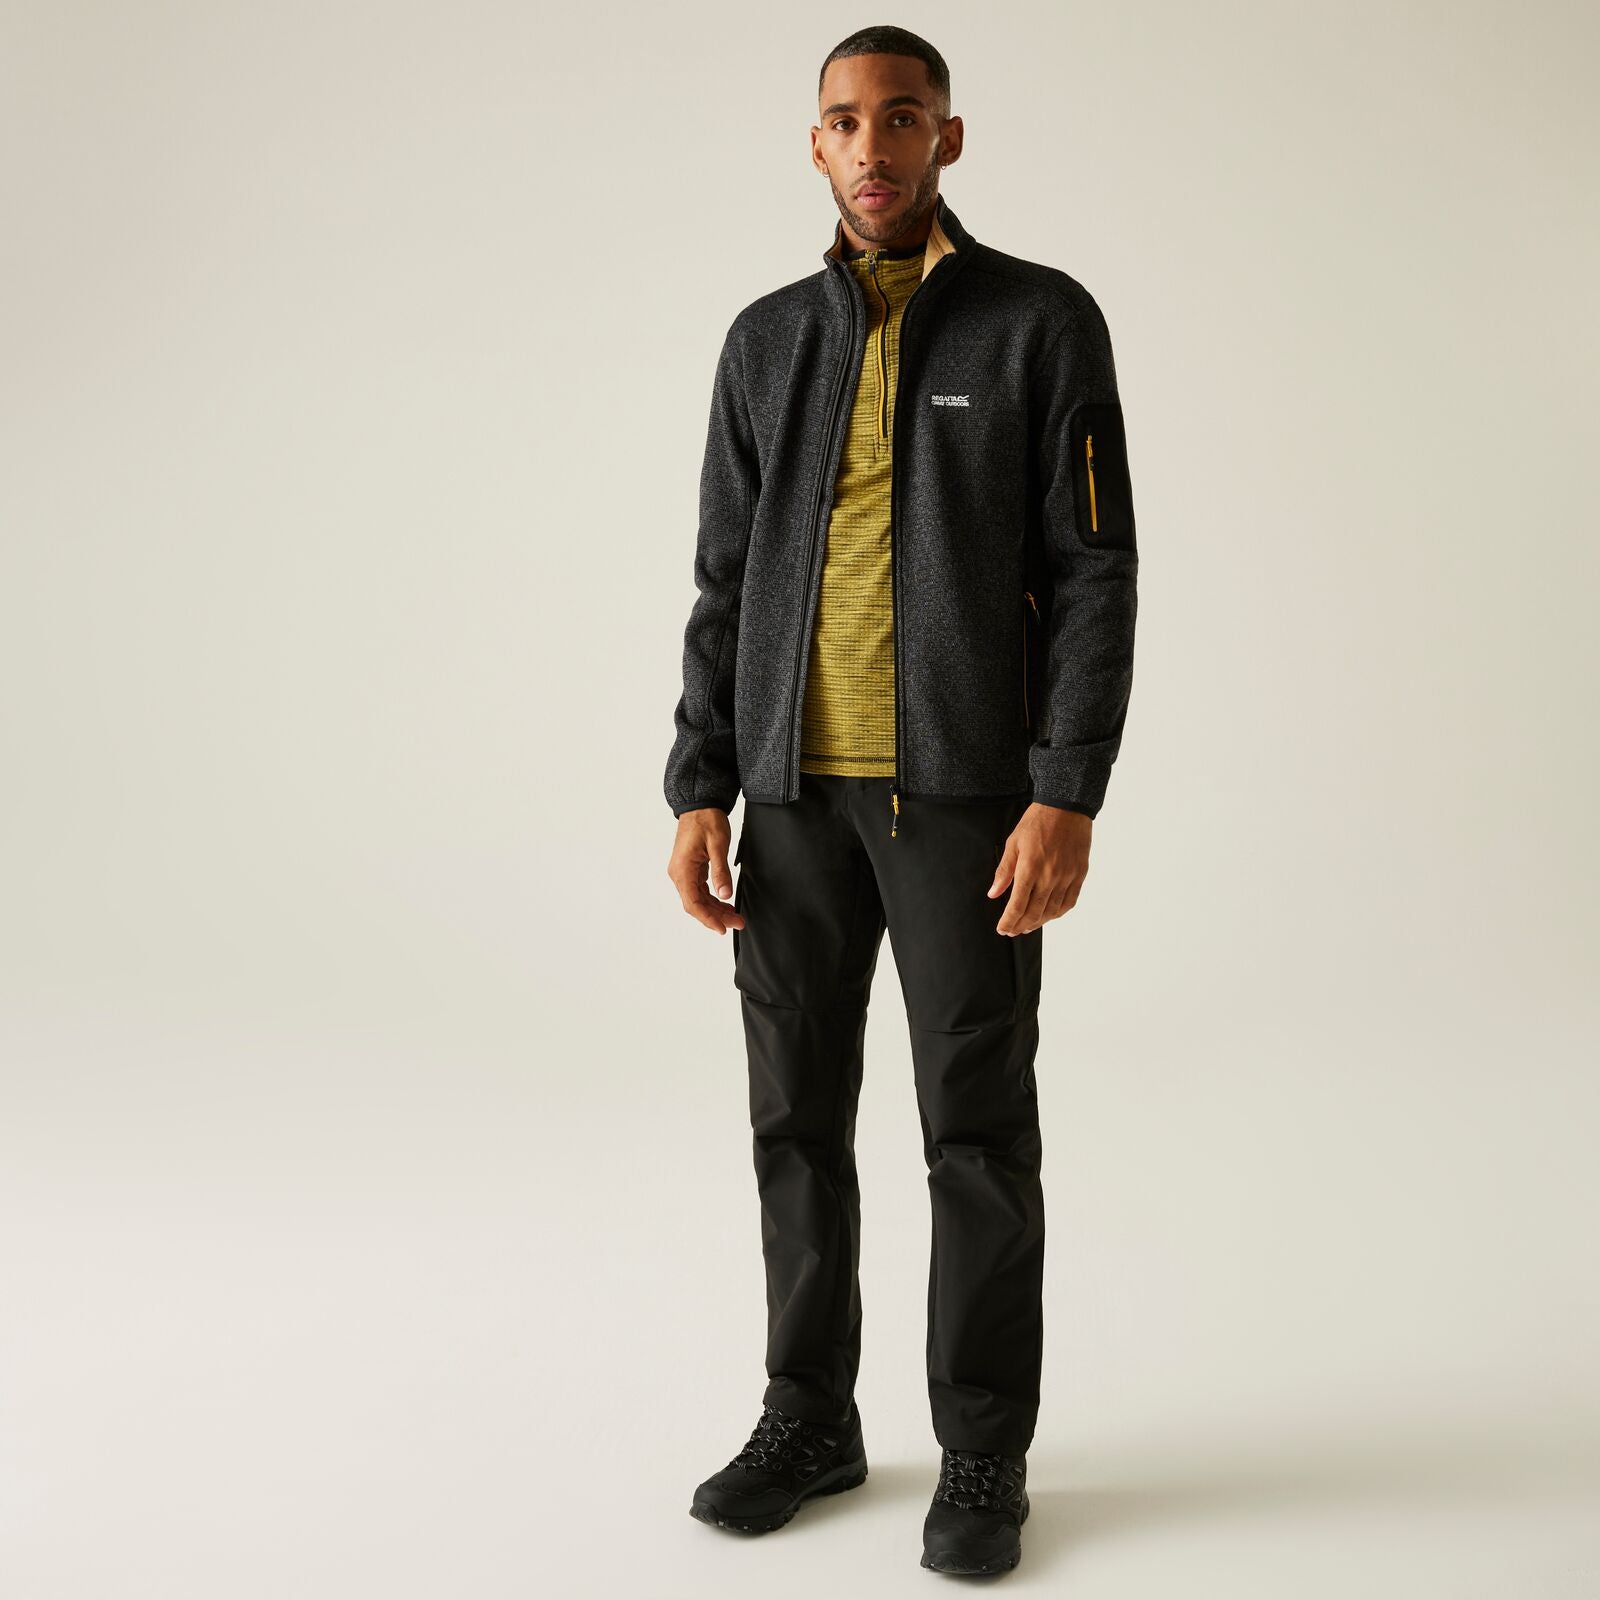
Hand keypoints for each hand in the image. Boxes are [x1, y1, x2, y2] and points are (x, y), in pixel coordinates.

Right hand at [667, 808, 746, 934]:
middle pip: (696, 904)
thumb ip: (720, 871)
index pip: (693, 903)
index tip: (723, 929)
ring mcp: (683, 871)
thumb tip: (725, 894)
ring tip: (735, 916)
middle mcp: (679, 873)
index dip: (708, 919)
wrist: (700, 804)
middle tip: (738, 923)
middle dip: (716, 917)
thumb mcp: (717, 844)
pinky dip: (712, 899)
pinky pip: (699, 890)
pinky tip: (725, 903)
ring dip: (715, 909)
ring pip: (698, 899)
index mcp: (683, 869)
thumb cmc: (706, 820)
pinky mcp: (690, 869)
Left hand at [989, 803, 1090, 934]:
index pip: (1017, 906)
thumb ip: (1004, 872)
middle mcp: (1050, 877)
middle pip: (1034, 913)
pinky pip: (1069, 902)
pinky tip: (1049, 915)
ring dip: (1038, 922)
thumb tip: (993, 894)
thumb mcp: (1013, 843)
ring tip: (1027, 926)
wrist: (1066, 807)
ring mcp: (1067, 877)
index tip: (1002, 929)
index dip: (1009, 921)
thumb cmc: (1036, 822)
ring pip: (1052, 911)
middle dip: (1020, 926)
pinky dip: (1058, 913)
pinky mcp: (1079, 875)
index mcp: (1030, 869)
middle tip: (1012, 931)